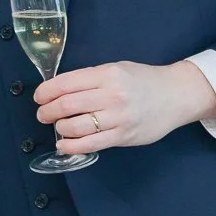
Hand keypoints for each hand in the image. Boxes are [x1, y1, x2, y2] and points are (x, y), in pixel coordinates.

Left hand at [34, 59, 215, 153]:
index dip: (45, 92)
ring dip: (59, 128)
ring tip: (58, 126)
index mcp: (107, 74)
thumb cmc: (142, 81)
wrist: (176, 95)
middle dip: (47, 111)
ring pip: (75, 127)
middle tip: (42, 114)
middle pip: (66, 105)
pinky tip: (64, 144)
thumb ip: (89, 79)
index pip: (65, 83)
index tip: (39, 97)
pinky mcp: (123, 136)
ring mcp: (118, 118)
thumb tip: (57, 90)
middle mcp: (112, 95)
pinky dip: (71, 146)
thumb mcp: (116, 69)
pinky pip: (90, 144)